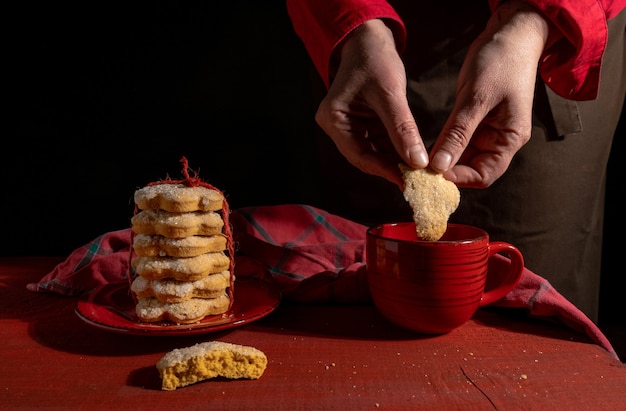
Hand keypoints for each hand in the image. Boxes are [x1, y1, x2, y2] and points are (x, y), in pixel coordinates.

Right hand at [315, 19, 428, 186]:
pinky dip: (397, 151)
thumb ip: (403, 129)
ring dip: (396, 162)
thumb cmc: (374, 59)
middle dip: (391, 168)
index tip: (407, 180)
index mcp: (333, 119)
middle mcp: (338, 127)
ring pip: (374, 153)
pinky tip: (414, 157)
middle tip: (416, 180)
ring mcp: (350, 128)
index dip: (383, 169)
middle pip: (365, 157)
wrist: (370, 40)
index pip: (358, 154)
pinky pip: (381, 144)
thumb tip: (417, 162)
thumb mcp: (389, 93)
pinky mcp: (364, 125)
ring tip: (419, 172)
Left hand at [430, 1, 549, 186]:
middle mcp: (500, 139)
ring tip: (419, 162)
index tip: (432, 174)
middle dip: (448, 172)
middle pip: (472, 169)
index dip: (459, 179)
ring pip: (462, 156)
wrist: (509, 34)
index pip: (485, 174)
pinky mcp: (475, 120)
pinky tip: (426, 147)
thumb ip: (458, 133)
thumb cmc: (500, 62)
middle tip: (420, 171)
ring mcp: (488, 130)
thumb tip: (440, 165)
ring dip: (443, 160)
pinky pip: (458, 141)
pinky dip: (444, 146)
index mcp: (510, 138)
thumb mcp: (476, 98)